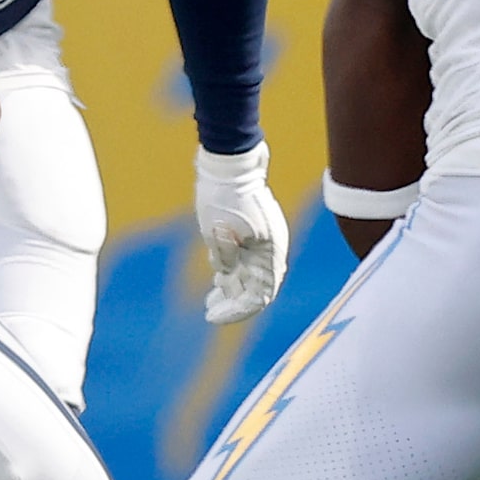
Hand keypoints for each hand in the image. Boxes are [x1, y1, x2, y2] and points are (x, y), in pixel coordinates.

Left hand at [193, 144, 289, 323]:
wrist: (228, 163)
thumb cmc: (224, 195)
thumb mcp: (220, 232)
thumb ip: (226, 258)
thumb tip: (224, 274)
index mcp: (270, 251)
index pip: (260, 295)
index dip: (238, 310)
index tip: (213, 316)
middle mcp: (269, 249)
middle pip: (255, 288)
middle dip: (233, 303)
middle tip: (209, 311)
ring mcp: (261, 240)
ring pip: (249, 275)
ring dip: (231, 289)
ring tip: (210, 301)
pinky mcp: (250, 233)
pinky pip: (244, 261)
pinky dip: (231, 271)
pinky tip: (217, 275)